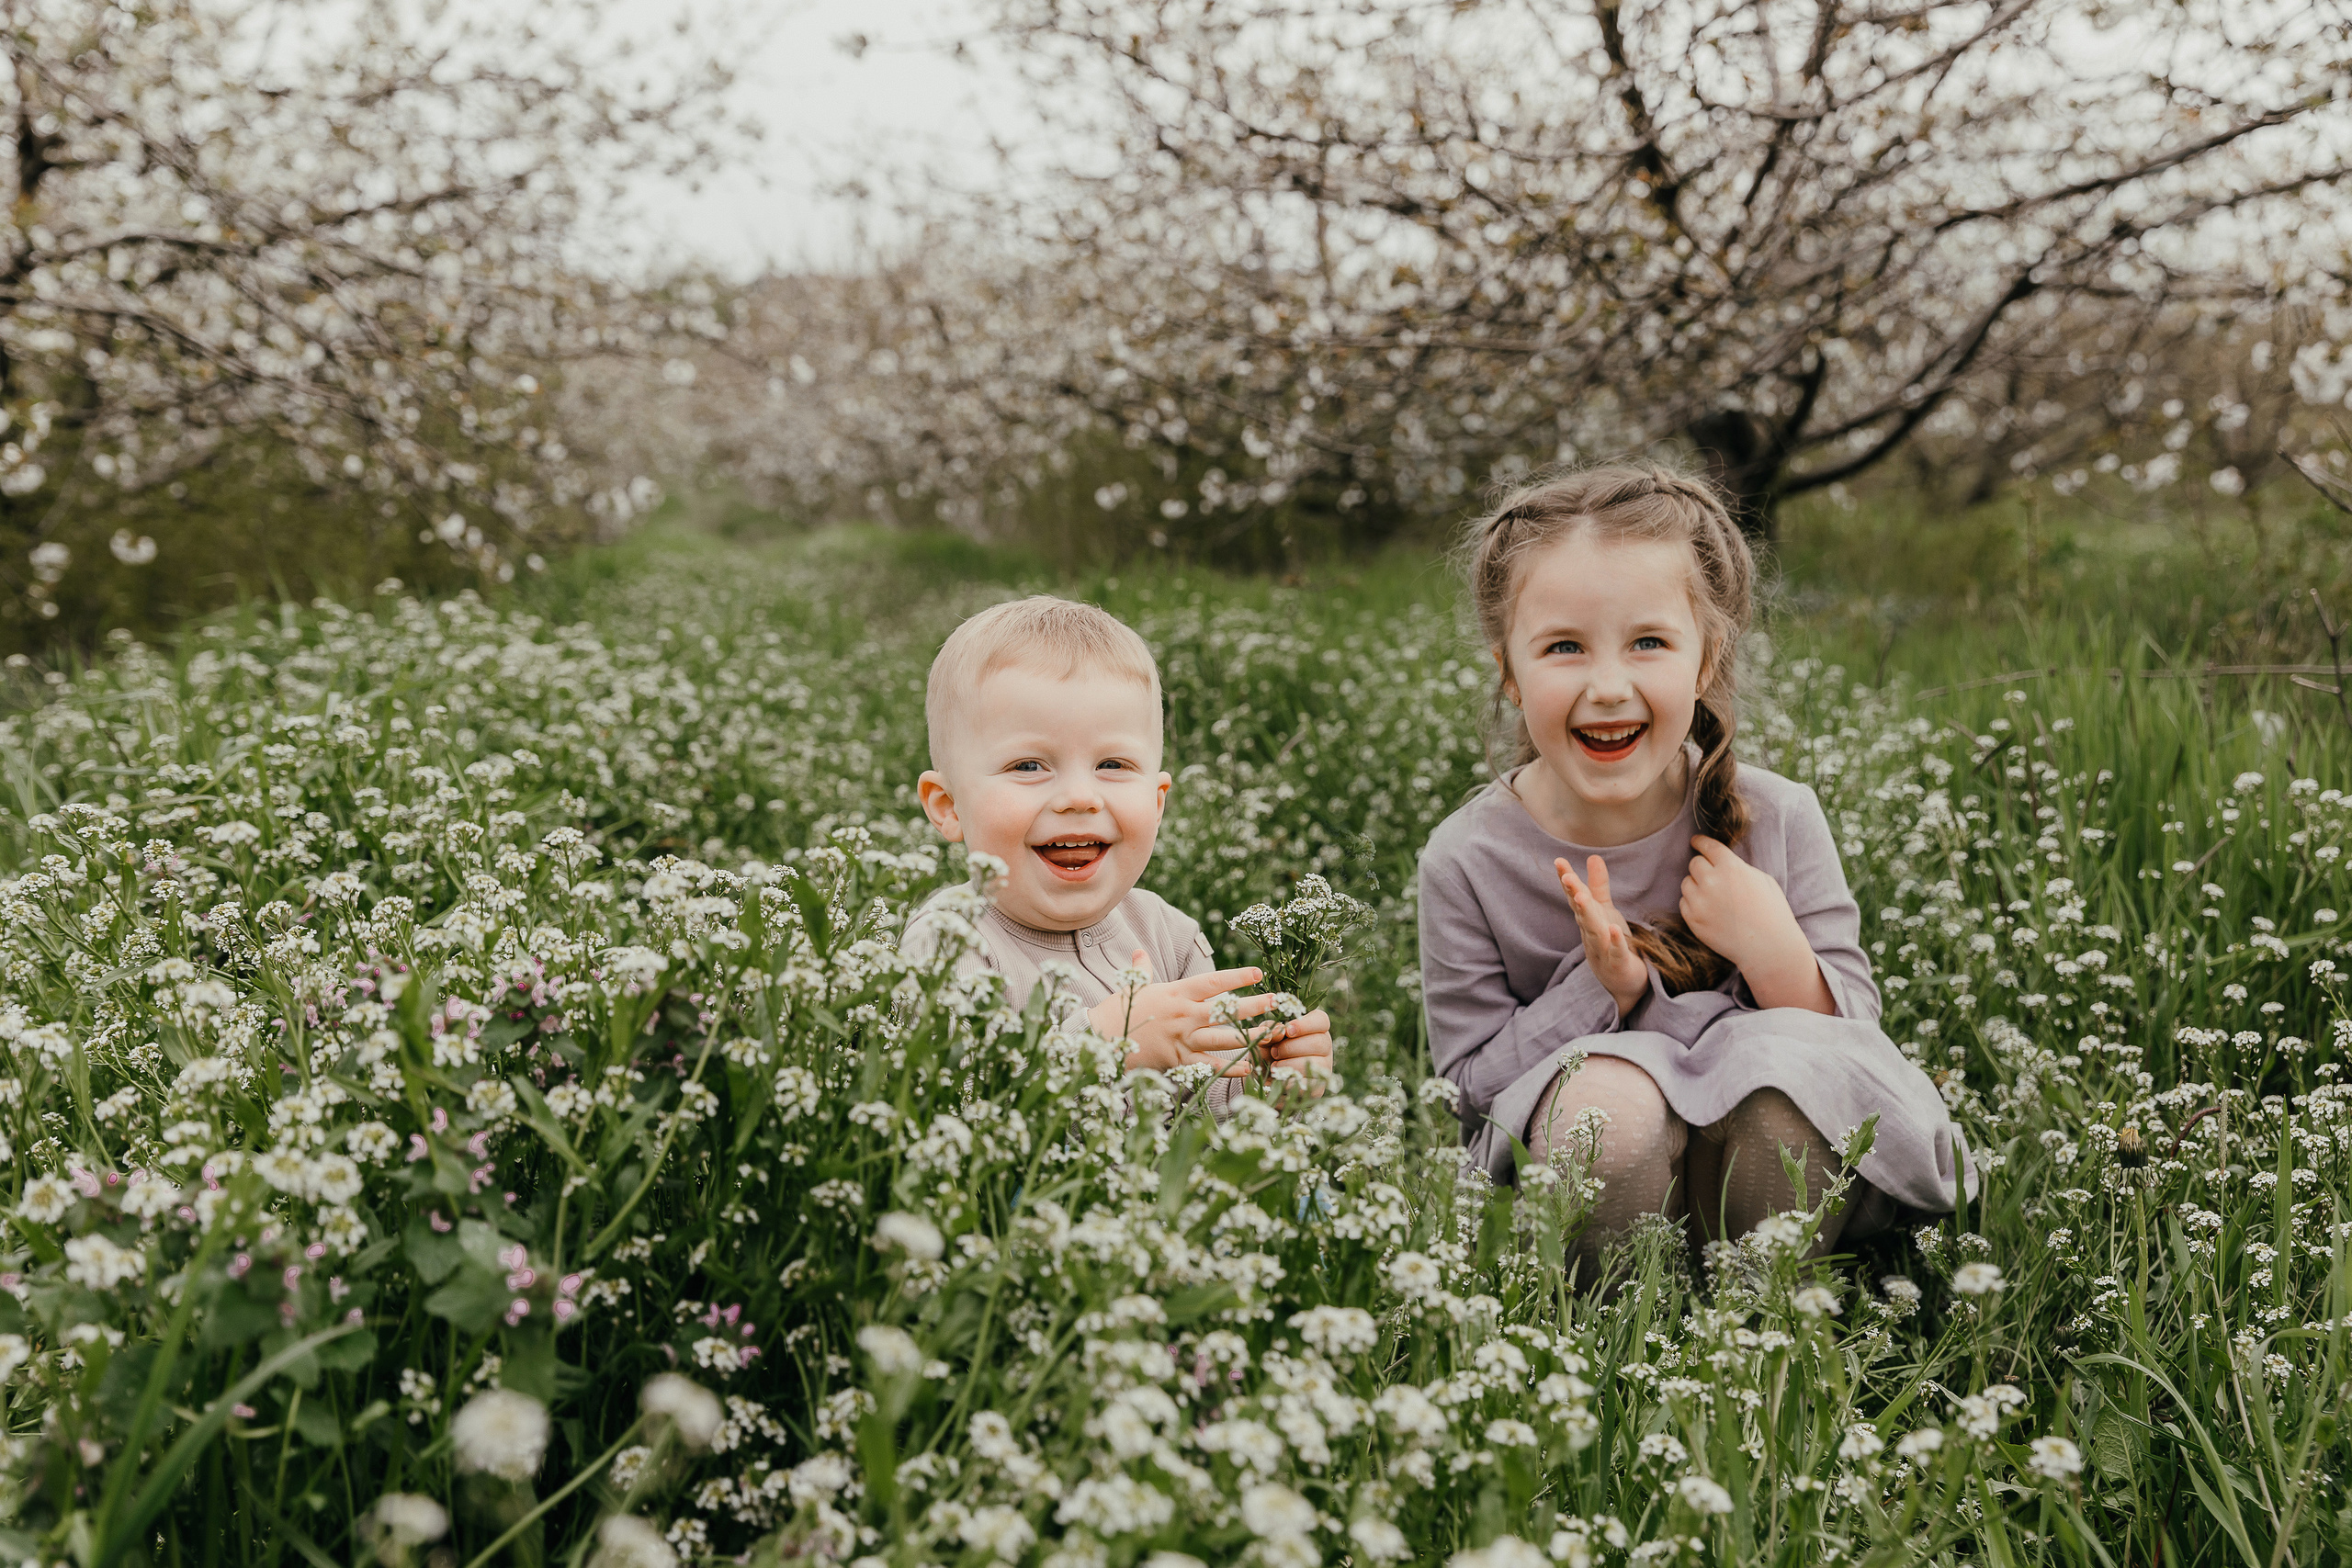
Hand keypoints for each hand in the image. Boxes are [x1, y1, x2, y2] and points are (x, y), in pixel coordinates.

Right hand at [1090, 951, 1297, 1075]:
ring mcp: (1182, 1038)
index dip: (1236, 976)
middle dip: (1252, 1006)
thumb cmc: (1119, 1010)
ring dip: (1250, 1036)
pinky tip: (1251, 1066)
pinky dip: (1231, 1067)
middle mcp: (1183, 1014)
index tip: (1258, 972)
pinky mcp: (1179, 1060)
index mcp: (1176, 993)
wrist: (1101, 1040)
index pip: (1212, 981)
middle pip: (1224, 1009)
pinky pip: (1210, 1064)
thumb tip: (1140, 951)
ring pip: (1223, 1037)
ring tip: (1273, 1033)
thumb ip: (1143, 968)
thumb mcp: (1133, 986)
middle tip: (1276, 1002)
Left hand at [1256, 1014, 1333, 1097]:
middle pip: (1319, 1042)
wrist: (1267, 1079)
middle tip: (1274, 1052)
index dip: (1306, 1025)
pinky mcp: (1318, 1085)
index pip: (1321, 1020)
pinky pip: (1309, 1083)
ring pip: (1315, 1063)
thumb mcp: (1267, 1037)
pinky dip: (1291, 1080)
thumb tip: (1279, 1030)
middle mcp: (1324, 1046)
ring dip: (1290, 1064)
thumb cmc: (1269, 1050)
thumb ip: (1270, 1030)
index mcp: (1315, 1028)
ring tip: (1274, 1066)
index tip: (1288, 1030)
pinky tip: (1279, 1077)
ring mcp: (1324, 1066)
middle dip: (1292, 1047)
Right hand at [1555, 855, 1647, 1017]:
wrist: (1623, 985)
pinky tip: (1615, 929)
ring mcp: (1603, 951)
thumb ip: (1598, 886)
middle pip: (1582, 913)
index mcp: (1589, 920)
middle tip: (1567, 877)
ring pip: (1594, 931)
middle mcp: (1591, 934)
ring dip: (1588, 915)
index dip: (1568, 881)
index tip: (1559, 862)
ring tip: (1583, 897)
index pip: (1576, 898)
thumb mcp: (1605, 912)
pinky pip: (1616, 953)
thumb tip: (1593, 856)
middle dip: (1574, 895)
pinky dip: (1615, 942)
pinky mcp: (1619, 965)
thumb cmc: (1612, 944)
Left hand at [1678, 837, 1834, 1013]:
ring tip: (1714, 897)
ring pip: (1686, 883)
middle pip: (1694, 863)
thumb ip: (1738, 867)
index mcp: (1731, 867)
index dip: (1700, 842)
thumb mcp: (1762, 879)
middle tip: (1713, 877)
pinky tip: (1710, 911)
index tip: (1695, 841)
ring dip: (1697, 886)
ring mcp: (1700, 902)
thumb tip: (1720, 861)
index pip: (1707, 846)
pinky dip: (1693, 904)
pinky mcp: (1693, 920)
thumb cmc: (1772, 912)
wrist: (1769, 947)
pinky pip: (1684, 903)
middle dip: (1703, 867)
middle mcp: (1711, 881)